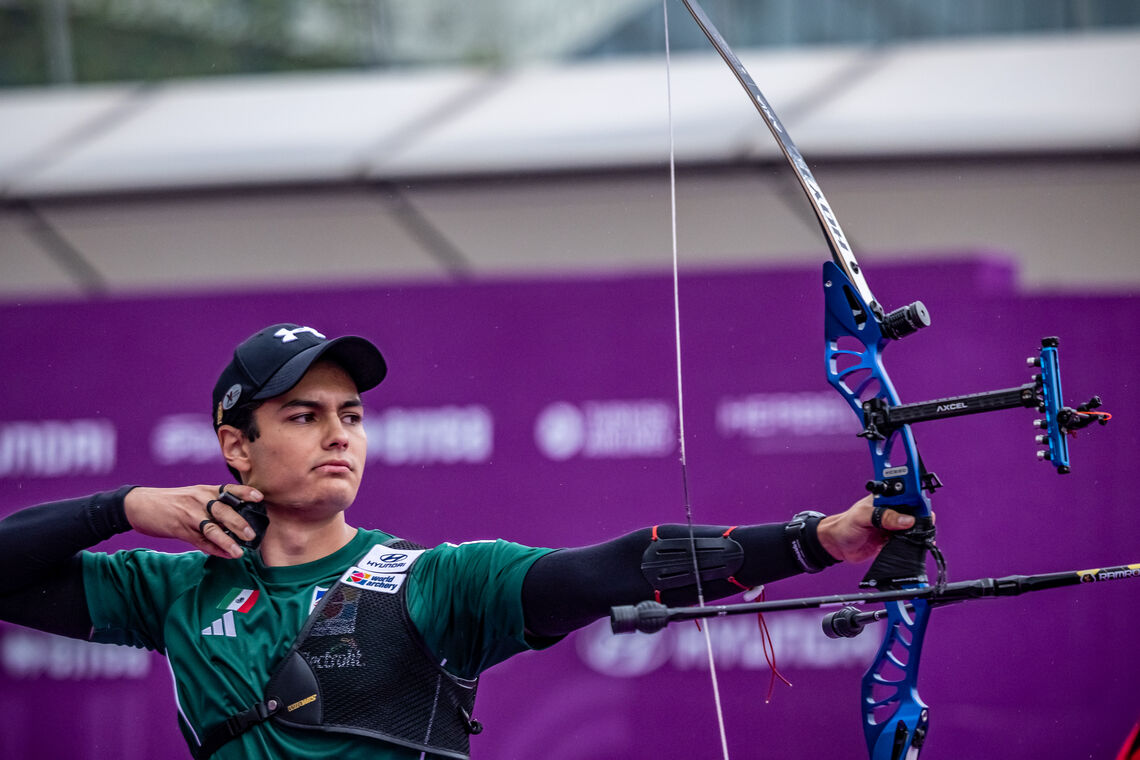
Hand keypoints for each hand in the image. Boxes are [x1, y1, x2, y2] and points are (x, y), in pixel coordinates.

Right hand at [123, 485, 262, 558]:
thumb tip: (237, 516)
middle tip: (252, 535)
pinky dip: (213, 549)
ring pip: (211, 528)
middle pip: (223, 511)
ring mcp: (189, 516)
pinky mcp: (179, 530)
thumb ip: (212, 502)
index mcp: (204, 490)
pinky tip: (224, 555)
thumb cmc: (171, 501)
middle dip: (239, 523)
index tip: (260, 498)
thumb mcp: (192, 494)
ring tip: (239, 551)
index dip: (245, 493)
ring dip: (227, 540)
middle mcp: (198, 501)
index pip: (229, 490)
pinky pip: (199, 541)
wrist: (139, 504)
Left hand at [816, 495, 917, 562]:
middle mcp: (893, 510)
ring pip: (915, 527)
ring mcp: (895, 525)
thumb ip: (883, 516)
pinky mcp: (894, 539)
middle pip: (916, 511)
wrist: (838, 545)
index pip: (908, 494)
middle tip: (921, 528)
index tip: (921, 512)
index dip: (918, 501)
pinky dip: (913, 544)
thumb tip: (906, 520)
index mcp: (886, 498)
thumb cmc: (845, 525)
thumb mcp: (862, 517)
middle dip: (922, 519)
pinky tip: (914, 546)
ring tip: (918, 538)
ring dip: (918, 533)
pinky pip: (909, 541)